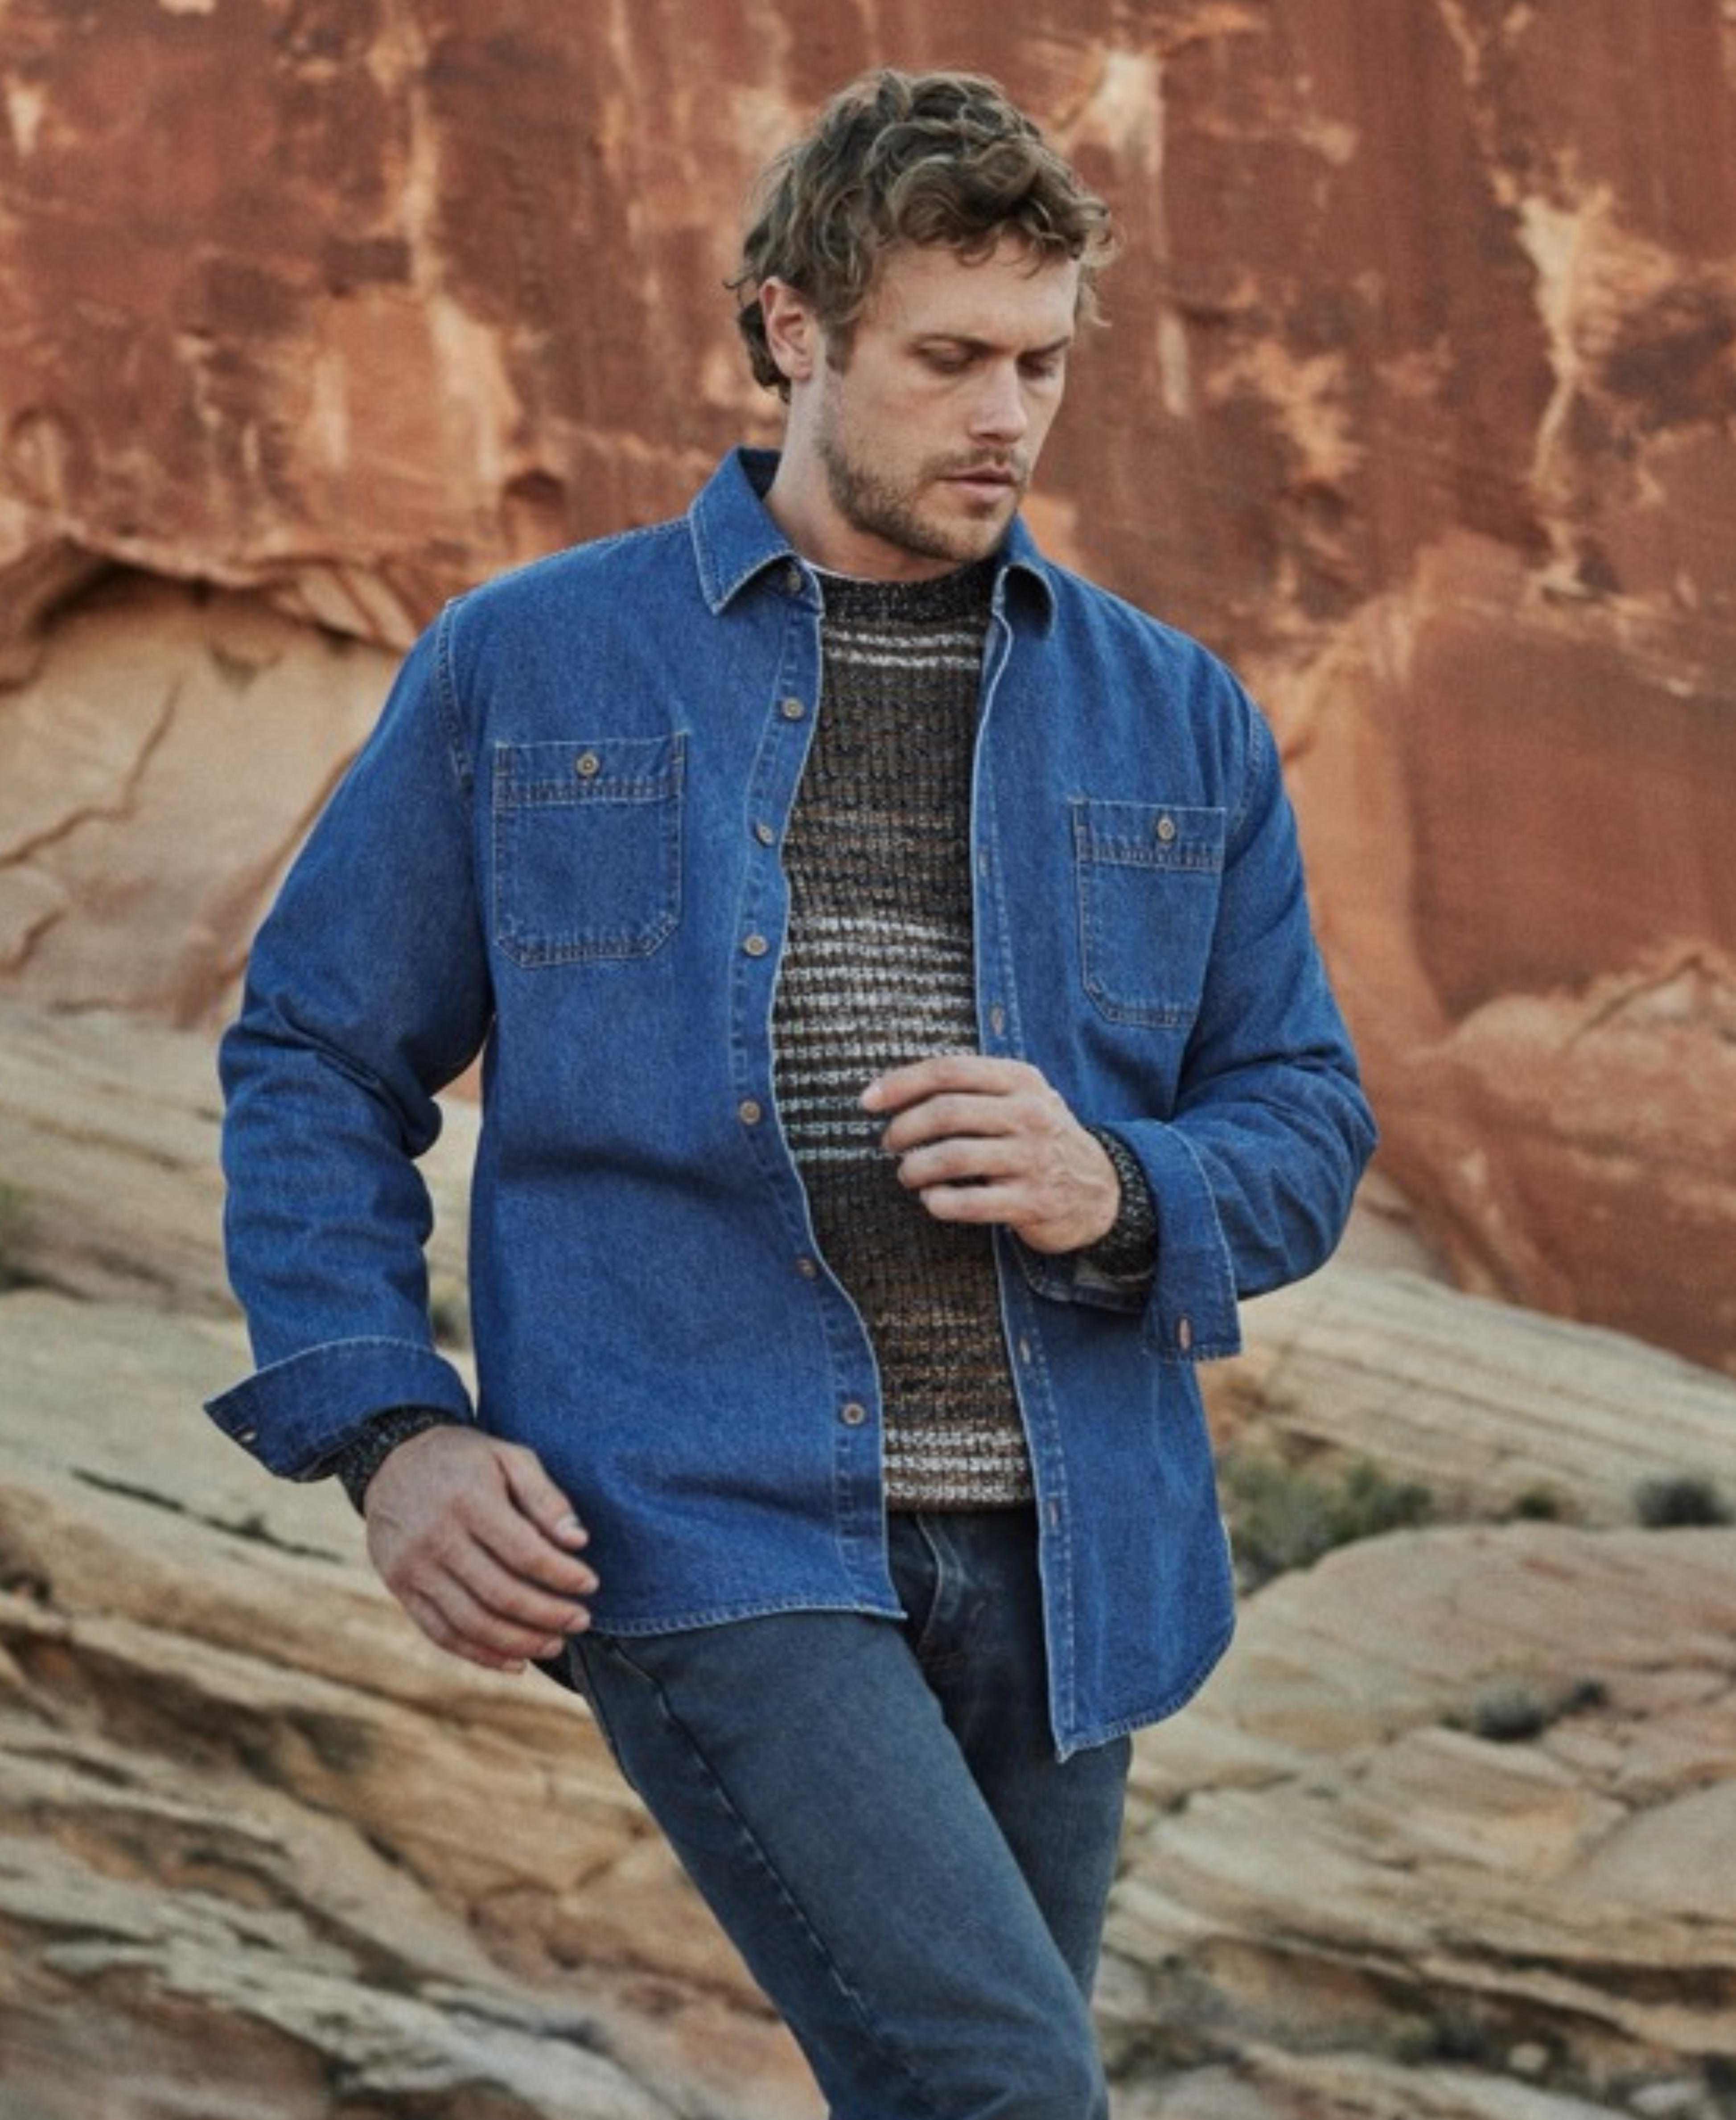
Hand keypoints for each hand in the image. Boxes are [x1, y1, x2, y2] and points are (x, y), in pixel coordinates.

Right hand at [362, 1425, 597, 1673]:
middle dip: (548, 1614)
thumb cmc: (465, 1460)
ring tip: (555, 1644)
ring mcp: (413, 1568)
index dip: (562, 1574)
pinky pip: (441, 1633)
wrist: (392, 1460)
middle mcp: (436, 1538)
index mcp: (469, 1500)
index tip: (591, 1584)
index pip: (524, 1552)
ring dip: (519, 1642)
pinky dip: (479, 1654)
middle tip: (582, 1620)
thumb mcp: (509, 1457)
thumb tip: (579, 1541)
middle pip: (500, 1594)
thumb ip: (545, 1497)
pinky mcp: (400, 1588)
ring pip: (471, 1622)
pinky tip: (515, 1661)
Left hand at [862, 1054, 1119, 1255]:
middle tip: (888, 1144)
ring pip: (954, 1157)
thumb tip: (893, 1090)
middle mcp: (1029, 1115)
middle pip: (947, 1112)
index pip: (950, 1070)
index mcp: (1021, 1081)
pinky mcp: (1033, 1202)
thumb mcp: (1020, 1099)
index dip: (901, 1083)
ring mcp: (1033, 1159)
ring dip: (916, 1167)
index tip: (868, 1101)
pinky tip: (932, 1200)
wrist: (1100, 1190)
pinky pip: (971, 1203)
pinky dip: (939, 1202)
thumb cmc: (1039, 1139)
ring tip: (907, 1174)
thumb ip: (970, 1088)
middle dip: (904, 1129)